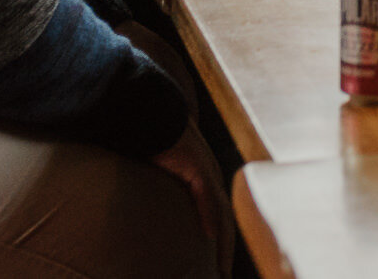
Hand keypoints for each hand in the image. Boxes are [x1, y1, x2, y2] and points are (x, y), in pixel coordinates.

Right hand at [150, 126, 231, 260]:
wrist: (152, 115)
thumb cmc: (154, 146)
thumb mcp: (161, 180)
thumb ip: (166, 200)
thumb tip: (149, 226)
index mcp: (204, 185)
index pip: (219, 221)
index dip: (223, 248)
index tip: (220, 272)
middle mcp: (210, 179)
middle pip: (225, 222)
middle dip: (227, 253)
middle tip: (224, 277)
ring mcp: (206, 171)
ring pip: (220, 213)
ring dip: (224, 244)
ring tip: (222, 270)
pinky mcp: (195, 164)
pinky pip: (205, 194)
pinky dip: (209, 216)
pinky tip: (210, 235)